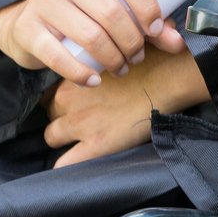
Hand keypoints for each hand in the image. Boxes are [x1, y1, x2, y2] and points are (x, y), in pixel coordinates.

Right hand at [0, 0, 185, 86]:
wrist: (28, 21)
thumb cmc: (81, 13)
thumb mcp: (113, 6)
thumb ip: (147, 22)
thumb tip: (177, 42)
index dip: (147, 5)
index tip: (155, 31)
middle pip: (110, 11)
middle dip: (131, 41)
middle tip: (137, 58)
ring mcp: (44, 0)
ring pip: (90, 35)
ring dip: (112, 59)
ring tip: (120, 68)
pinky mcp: (28, 28)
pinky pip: (59, 56)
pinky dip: (82, 73)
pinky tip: (94, 80)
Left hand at [43, 52, 210, 167]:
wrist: (168, 79)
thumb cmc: (150, 60)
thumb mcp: (116, 51)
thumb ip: (98, 60)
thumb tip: (99, 66)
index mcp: (74, 73)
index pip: (51, 90)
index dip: (63, 98)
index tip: (75, 103)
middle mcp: (68, 98)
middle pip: (49, 112)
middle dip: (62, 117)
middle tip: (83, 120)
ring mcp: (79, 124)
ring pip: (51, 137)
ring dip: (64, 140)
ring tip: (85, 139)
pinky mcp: (94, 146)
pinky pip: (63, 165)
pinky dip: (69, 164)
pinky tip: (84, 158)